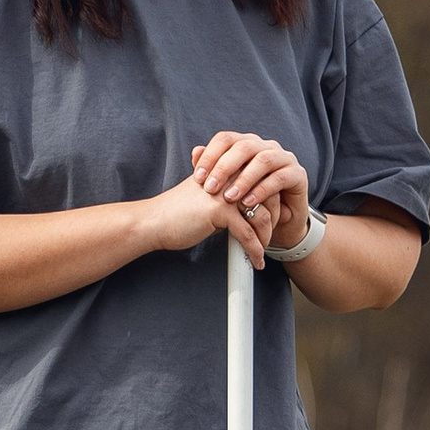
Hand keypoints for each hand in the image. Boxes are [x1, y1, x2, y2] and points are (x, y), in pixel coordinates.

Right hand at [141, 172, 279, 268]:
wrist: (154, 221)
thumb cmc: (178, 212)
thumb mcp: (208, 194)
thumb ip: (228, 193)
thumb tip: (253, 206)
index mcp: (227, 167)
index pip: (262, 182)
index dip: (272, 203)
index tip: (274, 221)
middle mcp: (229, 175)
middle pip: (269, 196)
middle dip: (275, 220)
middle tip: (272, 237)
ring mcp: (226, 191)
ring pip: (262, 216)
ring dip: (266, 238)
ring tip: (262, 251)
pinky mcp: (221, 210)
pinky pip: (248, 234)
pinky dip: (255, 251)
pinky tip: (256, 261)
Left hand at [192, 129, 311, 254]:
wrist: (277, 225)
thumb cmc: (249, 204)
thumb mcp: (228, 188)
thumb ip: (213, 170)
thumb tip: (195, 151)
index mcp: (247, 144)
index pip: (226, 139)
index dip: (210, 156)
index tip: (197, 178)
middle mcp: (266, 146)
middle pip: (243, 146)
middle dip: (224, 167)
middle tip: (210, 188)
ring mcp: (284, 158)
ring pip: (263, 160)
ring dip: (244, 179)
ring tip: (229, 198)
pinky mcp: (298, 174)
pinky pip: (279, 178)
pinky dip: (262, 190)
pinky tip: (248, 203)